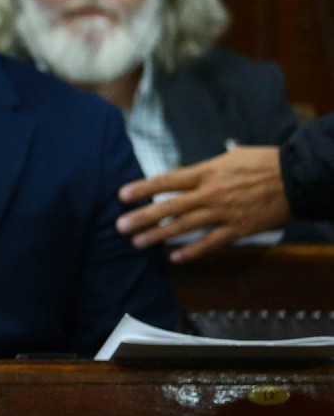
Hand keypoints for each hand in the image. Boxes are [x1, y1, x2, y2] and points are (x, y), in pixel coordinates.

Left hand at [116, 145, 290, 262]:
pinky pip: (211, 243)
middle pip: (170, 206)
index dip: (144, 188)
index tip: (122, 195)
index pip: (168, 180)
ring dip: (159, 235)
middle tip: (120, 226)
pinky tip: (174, 258)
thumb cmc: (263, 162)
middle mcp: (210, 193)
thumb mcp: (230, 157)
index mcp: (207, 171)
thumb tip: (187, 173)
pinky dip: (193, 251)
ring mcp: (223, 213)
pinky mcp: (238, 229)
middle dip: (143, 216)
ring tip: (138, 243)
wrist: (296, 178)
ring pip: (185, 226)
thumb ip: (205, 168)